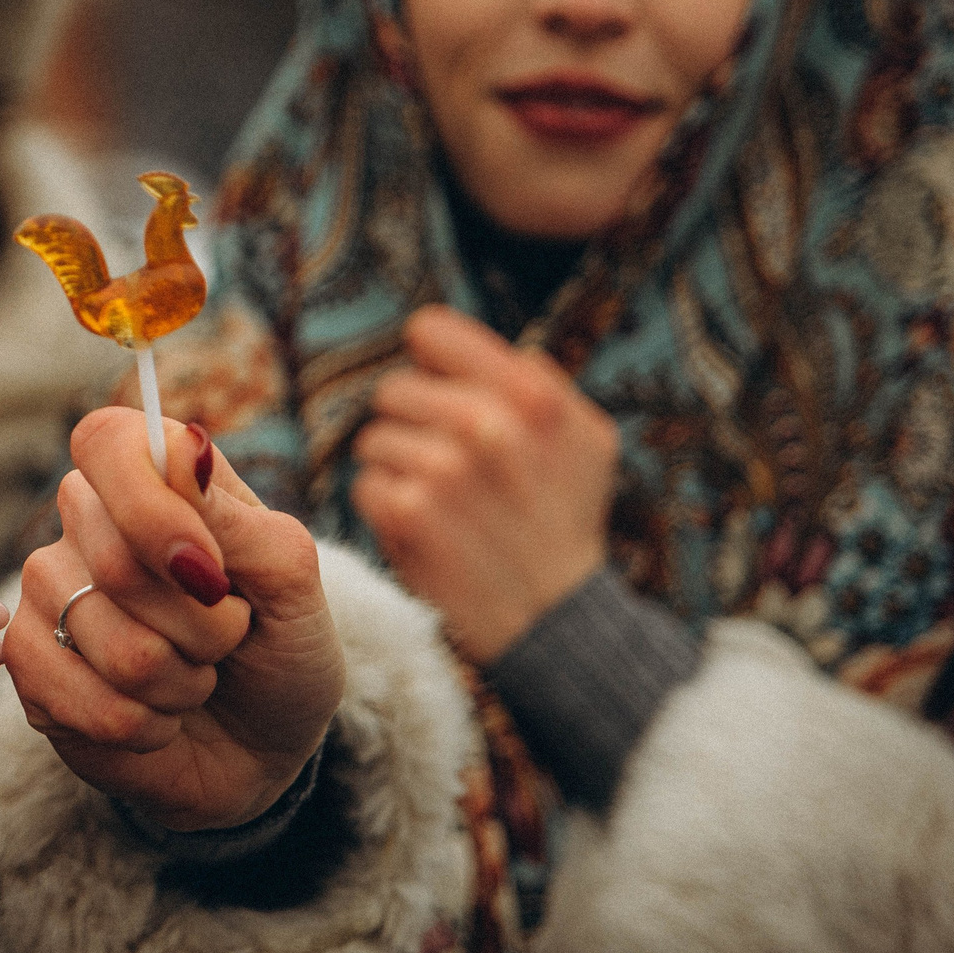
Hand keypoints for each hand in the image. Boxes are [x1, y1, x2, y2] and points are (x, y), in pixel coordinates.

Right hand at [5, 410, 344, 830]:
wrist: (258, 746)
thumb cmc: (277, 647)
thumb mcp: (291, 581)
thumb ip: (237, 518)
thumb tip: (183, 447)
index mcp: (146, 477)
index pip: (107, 444)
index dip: (153, 510)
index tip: (212, 572)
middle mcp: (82, 524)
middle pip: (121, 564)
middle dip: (205, 627)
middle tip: (226, 638)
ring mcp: (44, 595)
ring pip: (118, 647)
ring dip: (183, 684)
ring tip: (192, 679)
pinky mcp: (26, 669)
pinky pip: (90, 706)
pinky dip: (150, 728)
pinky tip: (157, 717)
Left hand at [352, 305, 619, 663]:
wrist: (552, 620)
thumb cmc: (564, 522)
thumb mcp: (587, 440)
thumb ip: (543, 382)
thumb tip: (498, 349)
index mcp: (531, 394)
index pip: (430, 331)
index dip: (430, 364)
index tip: (441, 391)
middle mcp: (486, 424)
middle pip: (394, 389)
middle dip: (414, 425)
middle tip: (450, 468)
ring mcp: (442, 469)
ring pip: (375, 438)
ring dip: (399, 469)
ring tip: (444, 503)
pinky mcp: (406, 513)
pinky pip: (366, 484)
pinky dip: (387, 507)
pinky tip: (427, 530)